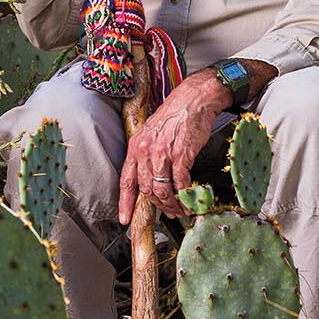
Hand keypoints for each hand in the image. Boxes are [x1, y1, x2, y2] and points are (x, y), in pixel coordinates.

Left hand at [118, 70, 230, 223]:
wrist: (193, 99)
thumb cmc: (175, 115)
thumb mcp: (152, 133)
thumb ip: (148, 155)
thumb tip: (150, 179)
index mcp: (136, 146)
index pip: (127, 181)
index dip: (125, 203)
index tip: (125, 219)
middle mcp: (146, 150)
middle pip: (146, 189)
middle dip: (158, 205)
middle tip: (168, 211)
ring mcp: (163, 153)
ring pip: (163, 189)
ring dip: (172, 204)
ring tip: (180, 209)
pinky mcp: (181, 154)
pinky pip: (181, 183)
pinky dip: (186, 195)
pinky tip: (190, 199)